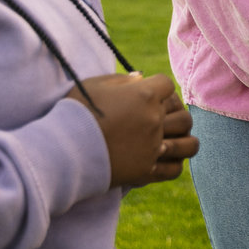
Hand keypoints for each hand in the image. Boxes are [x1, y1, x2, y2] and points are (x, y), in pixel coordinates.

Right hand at [69, 72, 193, 187]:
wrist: (59, 151)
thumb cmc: (74, 114)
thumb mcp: (94, 86)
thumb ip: (121, 80)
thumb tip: (140, 77)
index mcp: (145, 96)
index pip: (167, 85)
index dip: (157, 87)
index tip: (145, 93)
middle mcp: (154, 120)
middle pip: (182, 113)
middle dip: (172, 112)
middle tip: (158, 116)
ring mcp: (152, 147)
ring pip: (189, 143)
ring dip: (182, 139)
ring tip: (171, 139)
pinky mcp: (146, 171)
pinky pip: (174, 169)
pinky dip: (173, 164)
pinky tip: (163, 159)